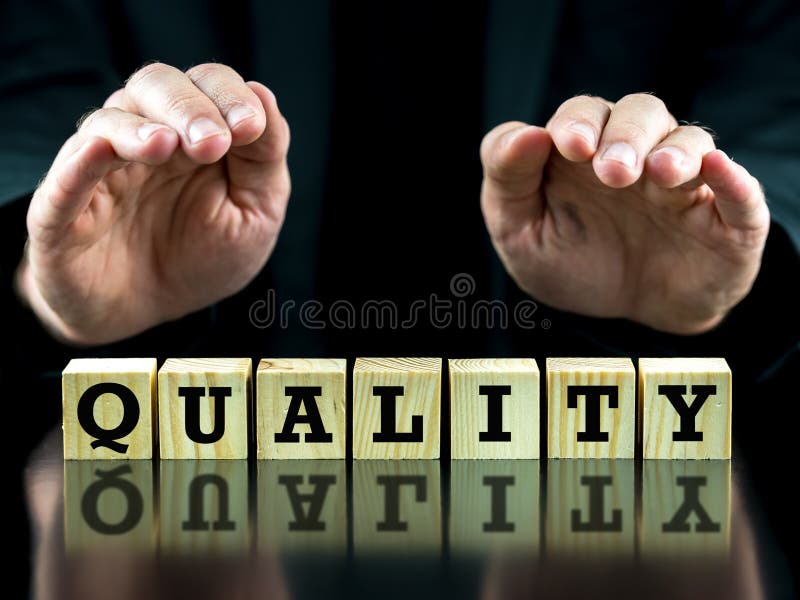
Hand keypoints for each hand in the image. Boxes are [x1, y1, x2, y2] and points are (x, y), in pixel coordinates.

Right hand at [17, 63, 289, 344]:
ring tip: (166, 145)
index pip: (208, 84)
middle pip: (156, 86)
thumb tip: (261, 95)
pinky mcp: (64, 211)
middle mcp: (145, 137)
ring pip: (107, 122)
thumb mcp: (255, 212)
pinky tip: (102, 151)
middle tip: (213, 142)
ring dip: (139, 128)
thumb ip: (264, 158)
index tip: (250, 128)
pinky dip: (82, 160)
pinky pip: (65, 179)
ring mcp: (102, 170)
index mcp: (195, 131)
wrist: (153, 312)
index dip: (229, 95)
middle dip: (188, 106)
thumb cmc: (205, 255)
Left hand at [480, 94, 769, 333]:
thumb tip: (526, 134)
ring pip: (690, 142)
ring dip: (675, 152)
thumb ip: (508, 180)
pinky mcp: (724, 220)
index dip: (577, 122)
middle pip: (641, 114)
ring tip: (659, 173)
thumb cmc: (568, 262)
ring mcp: (682, 185)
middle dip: (626, 135)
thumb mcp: (518, 230)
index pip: (583, 114)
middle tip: (612, 171)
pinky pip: (739, 192)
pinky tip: (716, 170)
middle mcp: (637, 156)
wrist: (619, 318)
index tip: (570, 147)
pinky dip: (732, 178)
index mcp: (584, 152)